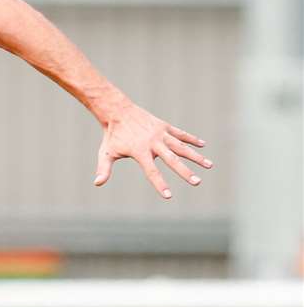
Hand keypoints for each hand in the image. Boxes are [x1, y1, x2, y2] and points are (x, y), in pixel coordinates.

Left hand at [94, 102, 211, 199]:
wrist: (118, 111)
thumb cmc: (112, 135)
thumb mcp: (106, 153)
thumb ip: (104, 169)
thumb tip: (97, 183)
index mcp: (140, 151)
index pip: (151, 171)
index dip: (159, 184)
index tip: (168, 196)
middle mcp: (153, 143)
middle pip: (172, 160)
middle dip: (185, 172)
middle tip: (197, 182)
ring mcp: (161, 133)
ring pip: (181, 146)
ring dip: (196, 156)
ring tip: (209, 165)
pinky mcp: (164, 126)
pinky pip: (180, 134)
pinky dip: (191, 139)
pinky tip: (203, 145)